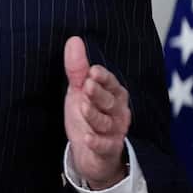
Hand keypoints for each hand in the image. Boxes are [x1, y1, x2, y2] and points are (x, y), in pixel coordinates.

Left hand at [63, 36, 130, 188]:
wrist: (90, 153)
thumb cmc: (87, 115)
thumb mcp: (79, 91)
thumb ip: (77, 68)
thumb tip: (74, 39)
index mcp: (113, 95)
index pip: (111, 83)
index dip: (103, 78)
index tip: (92, 71)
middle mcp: (118, 112)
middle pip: (109, 101)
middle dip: (98, 93)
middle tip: (87, 85)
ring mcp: (114, 132)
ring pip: (105, 122)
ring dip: (95, 115)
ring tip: (83, 107)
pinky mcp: (108, 150)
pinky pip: (104, 146)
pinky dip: (97, 143)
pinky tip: (87, 139)